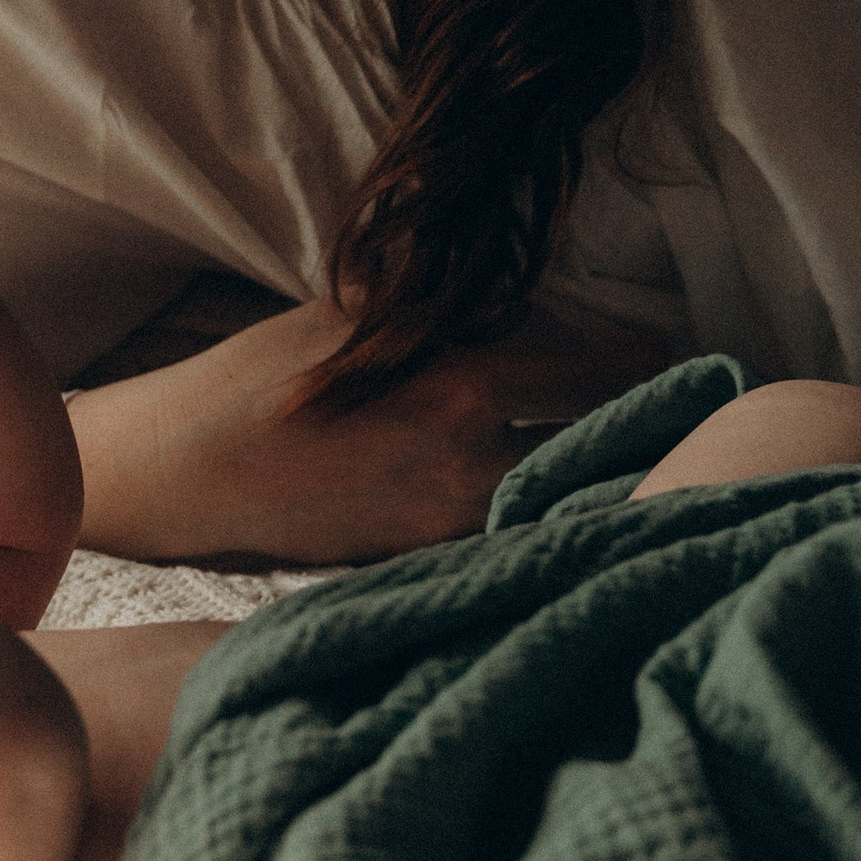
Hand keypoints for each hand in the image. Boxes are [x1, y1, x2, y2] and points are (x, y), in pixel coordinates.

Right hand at [71, 290, 676, 566]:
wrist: (185, 472)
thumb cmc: (260, 376)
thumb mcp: (357, 315)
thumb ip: (443, 309)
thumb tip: (519, 297)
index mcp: (462, 381)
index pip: (592, 372)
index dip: (639, 360)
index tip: (670, 351)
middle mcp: (471, 460)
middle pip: (597, 447)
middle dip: (640, 429)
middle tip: (675, 412)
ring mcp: (448, 522)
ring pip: (558, 500)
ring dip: (596, 479)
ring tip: (630, 459)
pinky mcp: (421, 563)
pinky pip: (506, 534)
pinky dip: (537, 516)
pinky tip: (551, 503)